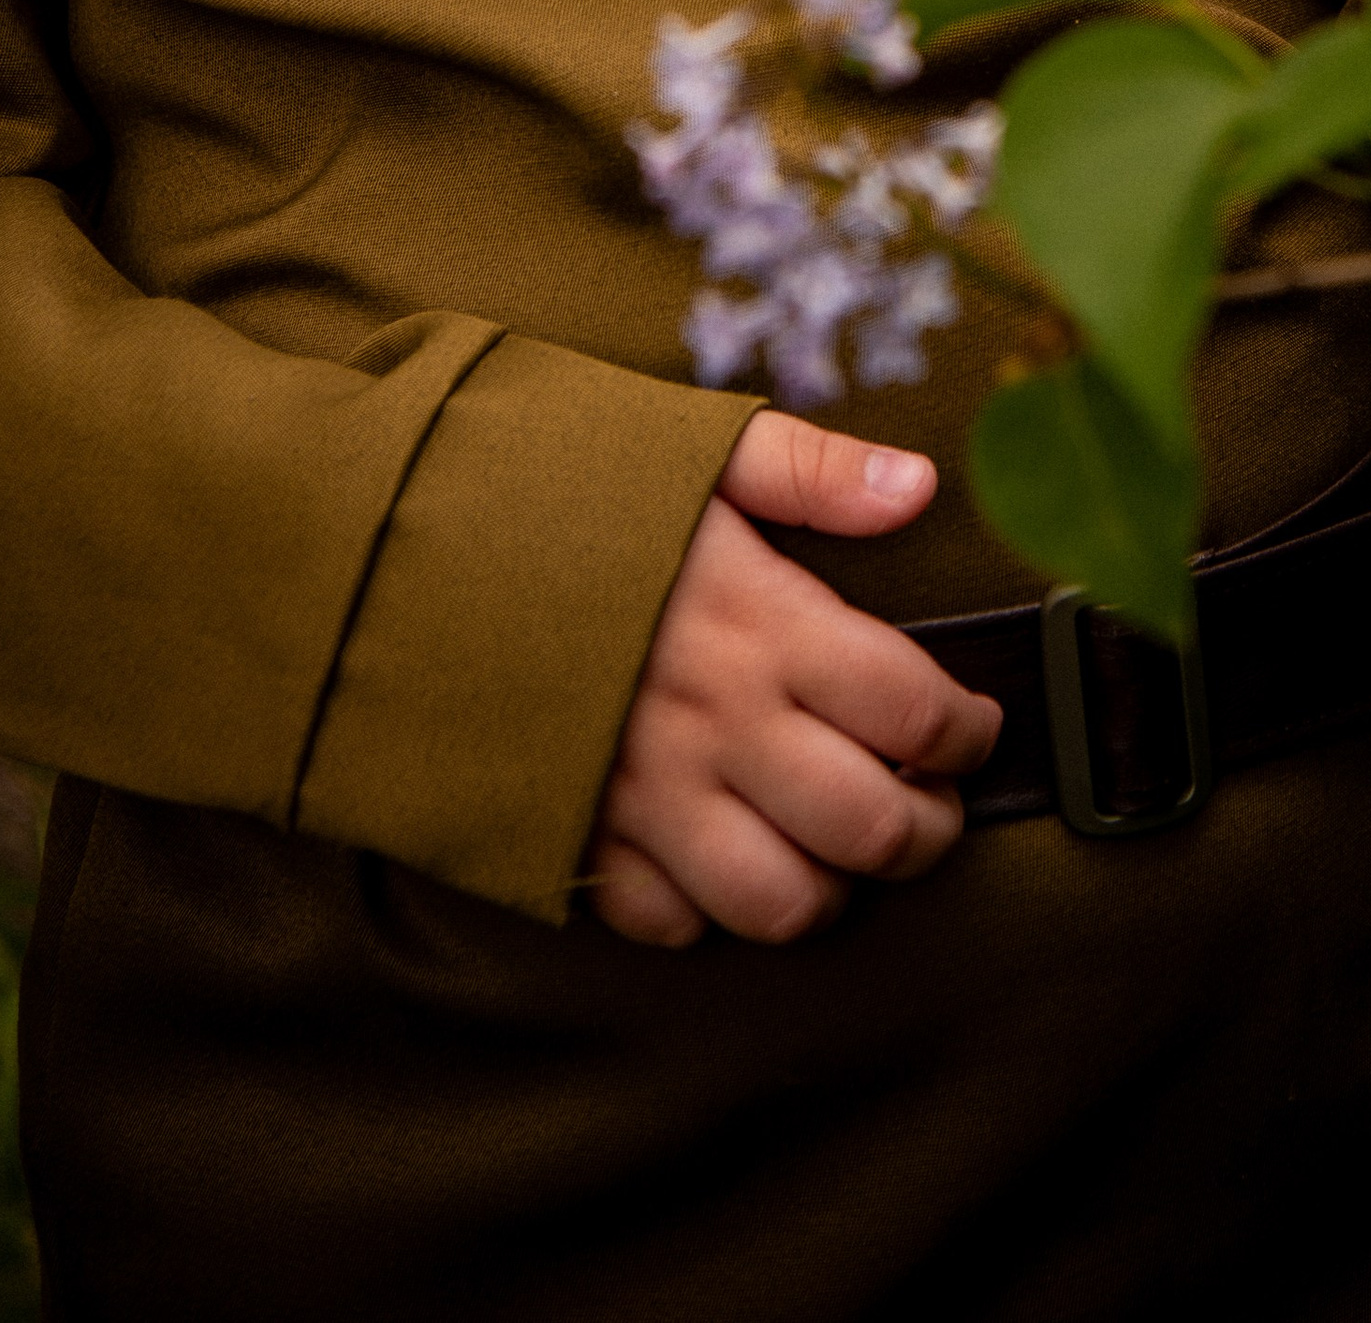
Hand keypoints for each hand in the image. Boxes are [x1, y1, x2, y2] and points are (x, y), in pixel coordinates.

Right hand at [586, 413, 1001, 950]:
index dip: (968, 731)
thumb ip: (813, 469)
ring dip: (829, 889)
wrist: (397, 549)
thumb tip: (918, 488)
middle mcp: (715, 725)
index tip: (972, 723)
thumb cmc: (552, 486)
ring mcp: (646, 797)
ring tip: (835, 846)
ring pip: (780, 905)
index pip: (914, 711)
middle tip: (929, 800)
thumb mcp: (688, 447)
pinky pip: (669, 923)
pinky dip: (709, 910)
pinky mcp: (578, 839)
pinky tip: (722, 853)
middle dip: (927, 828)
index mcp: (759, 625)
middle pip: (870, 830)